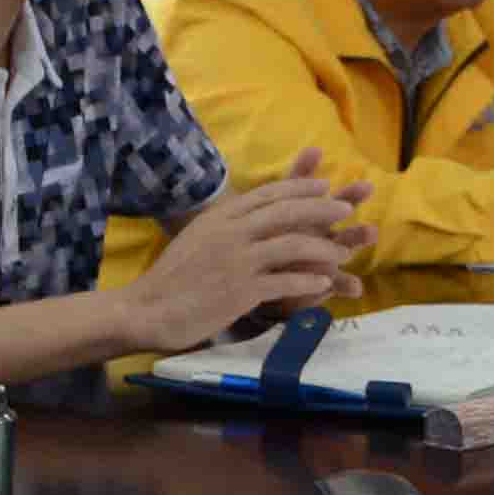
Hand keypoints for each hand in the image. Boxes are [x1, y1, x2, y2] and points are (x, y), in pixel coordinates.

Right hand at [124, 168, 373, 350]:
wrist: (148, 309)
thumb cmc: (172, 278)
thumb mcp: (198, 238)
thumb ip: (226, 225)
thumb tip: (250, 216)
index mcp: (220, 216)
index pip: (269, 193)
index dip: (300, 187)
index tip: (324, 185)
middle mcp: (232, 231)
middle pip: (287, 211)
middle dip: (322, 208)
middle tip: (345, 209)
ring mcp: (238, 260)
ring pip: (293, 244)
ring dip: (323, 247)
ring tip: (341, 253)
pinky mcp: (242, 290)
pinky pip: (286, 281)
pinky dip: (309, 281)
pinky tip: (324, 285)